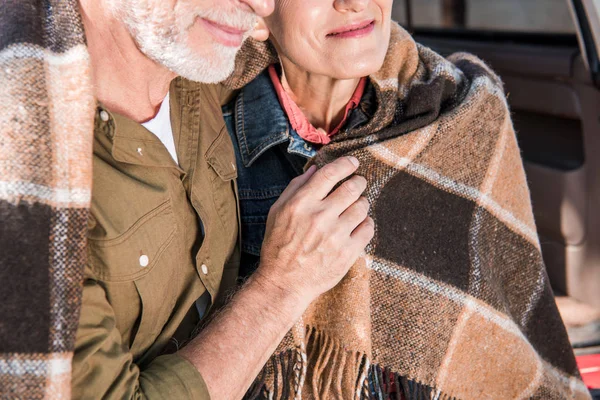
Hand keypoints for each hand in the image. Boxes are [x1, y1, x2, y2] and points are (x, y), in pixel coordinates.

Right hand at [255, 156, 373, 307]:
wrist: (284, 283)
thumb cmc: (279, 246)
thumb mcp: (277, 212)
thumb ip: (295, 188)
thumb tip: (315, 170)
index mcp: (301, 204)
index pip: (330, 174)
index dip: (346, 164)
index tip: (353, 163)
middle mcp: (320, 217)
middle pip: (352, 187)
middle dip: (359, 181)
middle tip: (359, 183)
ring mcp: (336, 235)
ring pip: (362, 207)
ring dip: (362, 203)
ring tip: (356, 206)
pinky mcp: (347, 252)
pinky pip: (368, 228)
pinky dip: (366, 223)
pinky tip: (358, 225)